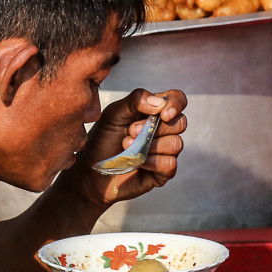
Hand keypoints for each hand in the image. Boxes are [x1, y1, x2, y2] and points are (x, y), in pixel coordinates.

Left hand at [75, 88, 188, 207]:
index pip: (177, 99)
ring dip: (150, 145)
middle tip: (131, 131)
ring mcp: (165, 151)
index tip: (163, 114)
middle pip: (181, 123)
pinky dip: (152, 162)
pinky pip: (170, 163)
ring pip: (176, 144)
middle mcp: (163, 130)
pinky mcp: (163, 171)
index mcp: (154, 111)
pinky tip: (137, 163)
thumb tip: (160, 103)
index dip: (176, 104)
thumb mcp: (114, 113)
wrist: (91, 170)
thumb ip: (136, 100)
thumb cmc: (102, 139)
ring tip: (127, 147)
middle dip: (156, 128)